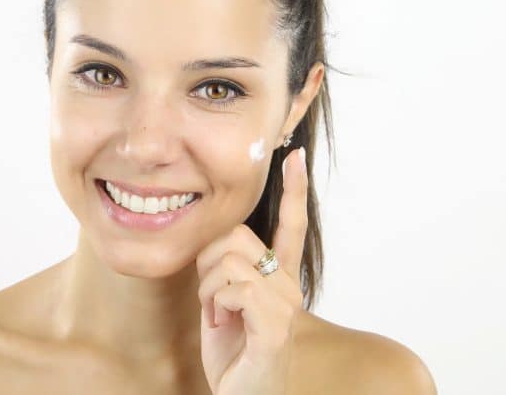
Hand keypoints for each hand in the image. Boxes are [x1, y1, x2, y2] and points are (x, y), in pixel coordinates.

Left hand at [195, 147, 308, 394]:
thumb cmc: (233, 350)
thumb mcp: (223, 301)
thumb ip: (225, 269)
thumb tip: (216, 242)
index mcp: (277, 275)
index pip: (290, 225)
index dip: (294, 190)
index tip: (297, 156)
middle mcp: (287, 283)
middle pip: (236, 235)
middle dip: (208, 263)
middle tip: (212, 297)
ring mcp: (285, 304)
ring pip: (229, 261)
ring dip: (209, 291)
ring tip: (221, 317)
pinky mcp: (275, 324)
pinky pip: (234, 288)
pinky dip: (217, 307)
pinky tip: (226, 327)